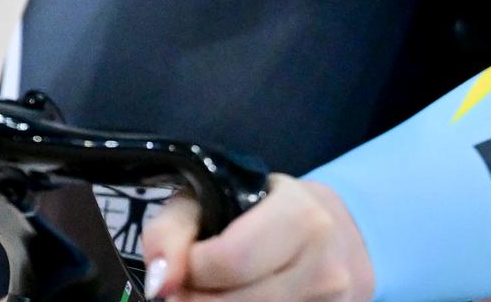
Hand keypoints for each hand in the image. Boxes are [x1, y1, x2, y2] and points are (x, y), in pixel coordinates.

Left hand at [142, 175, 374, 301]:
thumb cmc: (259, 211)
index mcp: (303, 218)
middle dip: (196, 299)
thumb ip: (171, 232)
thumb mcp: (210, 199)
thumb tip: (160, 283)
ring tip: (213, 293)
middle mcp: (326, 266)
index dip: (192, 268)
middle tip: (189, 287)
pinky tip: (240, 299)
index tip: (188, 261)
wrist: (329, 233)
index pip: (230, 260)